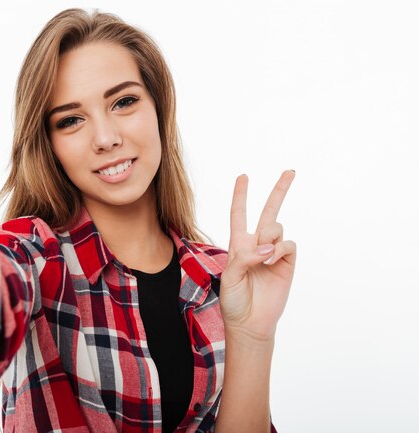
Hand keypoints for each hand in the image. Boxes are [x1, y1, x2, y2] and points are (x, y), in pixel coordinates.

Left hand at [219, 170, 296, 343]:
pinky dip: (280, 249)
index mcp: (239, 245)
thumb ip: (245, 256)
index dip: (241, 196)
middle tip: (290, 171)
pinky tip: (271, 261)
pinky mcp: (288, 263)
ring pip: (277, 227)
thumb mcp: (230, 276)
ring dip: (269, 236)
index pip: (239, 215)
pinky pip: (288, 244)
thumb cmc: (234, 300)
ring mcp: (274, 254)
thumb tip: (269, 247)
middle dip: (279, 191)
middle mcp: (258, 245)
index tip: (244, 177)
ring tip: (263, 258)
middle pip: (269, 212)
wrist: (250, 322)